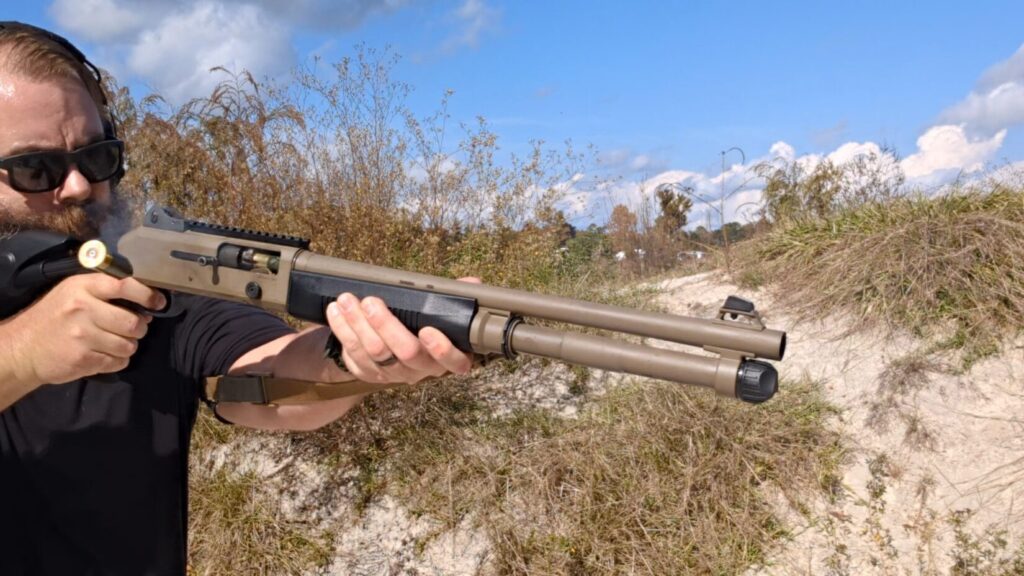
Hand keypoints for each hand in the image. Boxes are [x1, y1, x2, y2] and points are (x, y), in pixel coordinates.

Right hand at [3, 274, 165, 386]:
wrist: (23, 348)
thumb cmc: (55, 317)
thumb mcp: (73, 292)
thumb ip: (106, 292)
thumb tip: (146, 306)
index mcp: (82, 288)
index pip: (124, 286)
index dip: (147, 295)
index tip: (158, 302)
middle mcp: (82, 310)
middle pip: (132, 322)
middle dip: (139, 328)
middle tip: (131, 329)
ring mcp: (82, 336)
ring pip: (128, 345)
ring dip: (127, 346)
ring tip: (113, 342)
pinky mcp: (82, 360)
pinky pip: (118, 362)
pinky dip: (117, 360)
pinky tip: (103, 354)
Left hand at [324, 278, 480, 383]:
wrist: (389, 349)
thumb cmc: (420, 324)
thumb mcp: (438, 313)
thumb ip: (454, 299)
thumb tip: (472, 284)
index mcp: (446, 357)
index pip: (454, 362)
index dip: (442, 349)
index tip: (428, 330)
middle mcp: (421, 369)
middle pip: (406, 352)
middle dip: (387, 325)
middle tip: (372, 302)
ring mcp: (393, 373)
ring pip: (375, 351)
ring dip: (358, 323)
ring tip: (347, 300)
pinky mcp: (368, 371)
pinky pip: (353, 351)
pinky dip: (342, 328)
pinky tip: (335, 311)